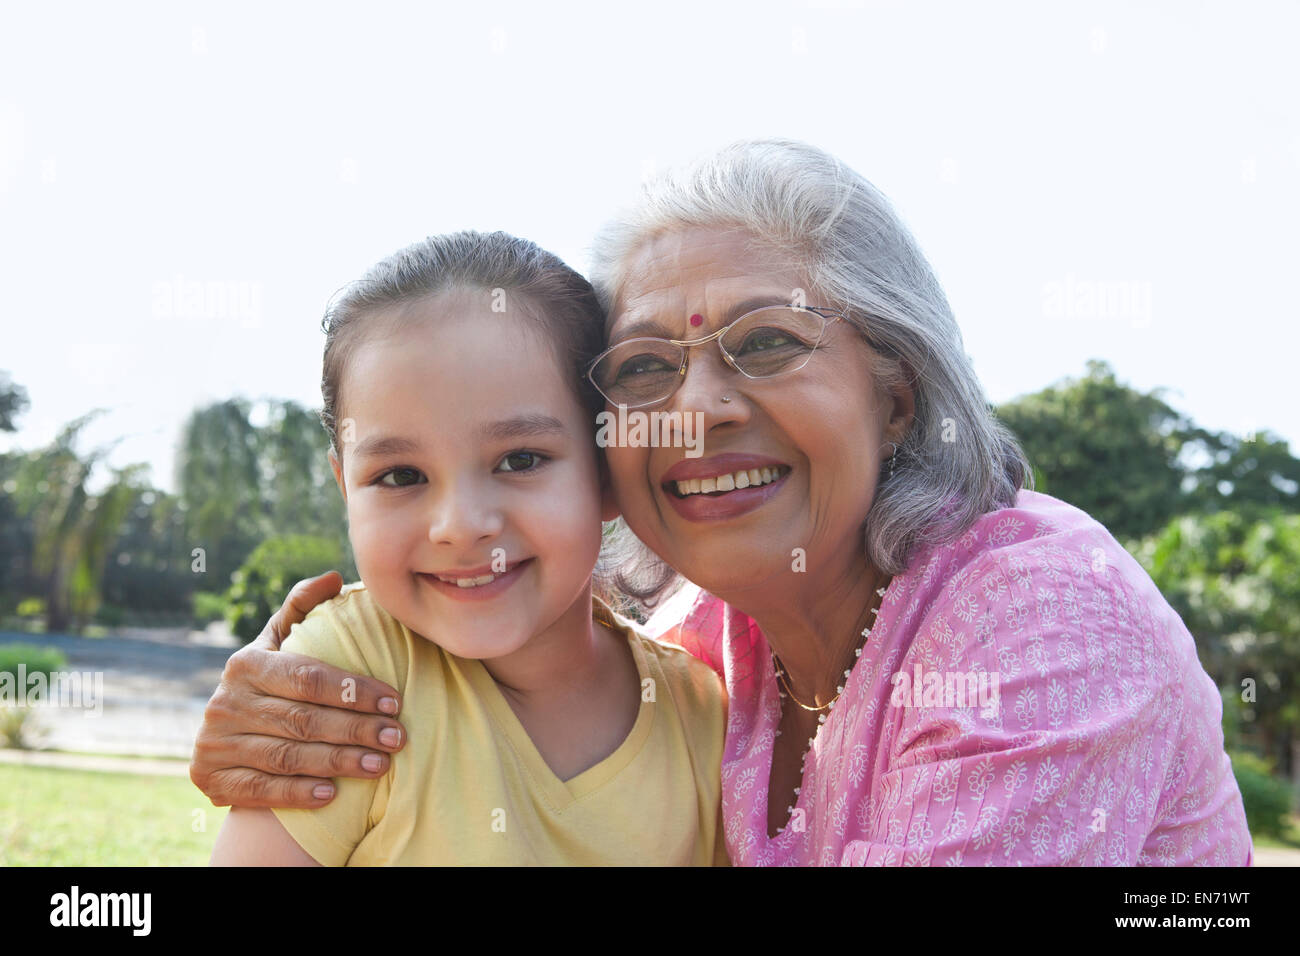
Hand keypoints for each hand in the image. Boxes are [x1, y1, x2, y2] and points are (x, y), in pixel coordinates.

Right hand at [189, 571, 406, 808]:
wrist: (226, 735)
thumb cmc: (270, 680)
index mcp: (246, 664)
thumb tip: (335, 577)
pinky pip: (260, 788)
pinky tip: (332, 794)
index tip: (394, 701)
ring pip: (286, 755)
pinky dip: (297, 792)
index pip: (308, 677)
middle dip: (356, 729)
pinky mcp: (210, 779)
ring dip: (337, 762)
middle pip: (302, 719)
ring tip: (379, 765)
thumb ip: (303, 608)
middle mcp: (225, 702)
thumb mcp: (278, 642)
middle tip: (396, 737)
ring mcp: (214, 743)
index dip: (354, 690)